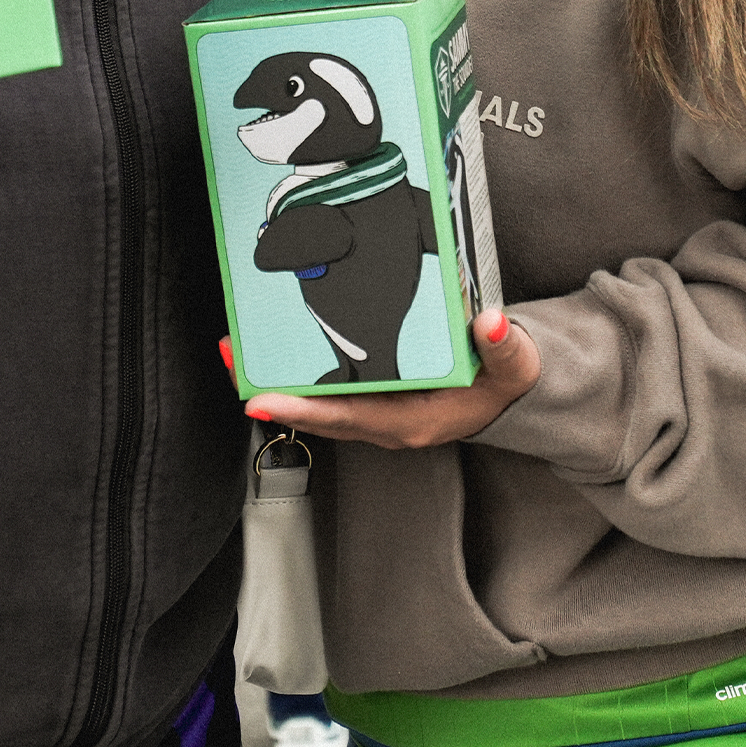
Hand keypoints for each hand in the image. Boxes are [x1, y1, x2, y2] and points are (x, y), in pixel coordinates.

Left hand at [243, 310, 541, 448]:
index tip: (263, 400)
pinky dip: (295, 374)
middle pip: (317, 415)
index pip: (350, 417)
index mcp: (413, 421)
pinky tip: (272, 347)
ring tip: (236, 349)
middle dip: (271, 392)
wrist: (507, 394)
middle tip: (232, 357)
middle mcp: (386, 423)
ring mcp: (375, 413)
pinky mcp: (371, 398)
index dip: (305, 411)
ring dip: (275, 381)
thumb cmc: (504, 382)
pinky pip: (325, 391)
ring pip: (315, 405)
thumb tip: (489, 323)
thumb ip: (504, 347)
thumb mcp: (514, 365)